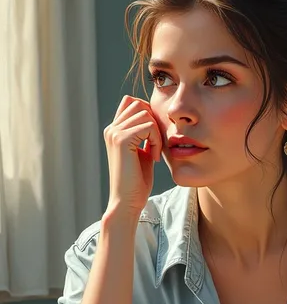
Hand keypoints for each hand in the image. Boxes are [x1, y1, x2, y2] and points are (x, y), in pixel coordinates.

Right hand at [103, 95, 161, 217]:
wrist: (127, 201)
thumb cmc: (137, 181)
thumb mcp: (143, 152)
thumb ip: (145, 135)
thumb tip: (155, 119)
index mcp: (114, 131)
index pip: (131, 102)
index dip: (149, 114)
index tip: (155, 138)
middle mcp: (111, 129)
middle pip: (139, 104)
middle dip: (154, 121)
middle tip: (157, 145)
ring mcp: (114, 133)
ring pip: (145, 113)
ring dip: (157, 132)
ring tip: (156, 152)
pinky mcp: (121, 140)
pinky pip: (148, 126)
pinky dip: (157, 140)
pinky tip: (155, 158)